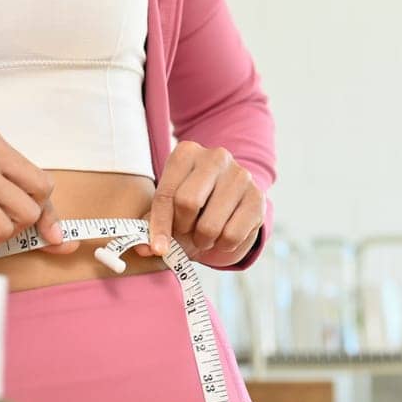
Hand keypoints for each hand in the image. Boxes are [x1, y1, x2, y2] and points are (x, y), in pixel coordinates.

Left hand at [137, 141, 262, 266]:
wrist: (229, 199)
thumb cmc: (191, 204)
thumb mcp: (168, 207)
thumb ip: (151, 226)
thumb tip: (143, 249)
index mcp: (186, 152)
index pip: (167, 194)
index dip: (159, 226)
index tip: (158, 248)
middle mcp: (215, 157)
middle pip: (188, 203)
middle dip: (182, 230)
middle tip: (186, 234)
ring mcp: (240, 174)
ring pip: (210, 225)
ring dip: (203, 241)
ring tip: (203, 236)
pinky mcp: (257, 197)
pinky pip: (232, 235)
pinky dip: (223, 245)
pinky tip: (222, 236)